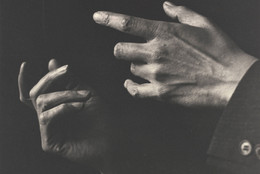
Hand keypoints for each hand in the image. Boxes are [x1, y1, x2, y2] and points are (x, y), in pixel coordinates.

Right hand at [18, 59, 111, 170]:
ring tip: (84, 97)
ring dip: (65, 94)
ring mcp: (49, 130)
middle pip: (35, 93)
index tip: (32, 64)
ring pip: (42, 102)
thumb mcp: (86, 93)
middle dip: (50, 78)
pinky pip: (47, 117)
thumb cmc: (102, 118)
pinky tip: (79, 108)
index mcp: (56, 107)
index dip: (30, 79)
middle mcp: (50, 118)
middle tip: (67, 70)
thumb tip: (51, 62)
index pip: (36, 92)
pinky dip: (64, 108)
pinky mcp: (50, 142)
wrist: (114, 141)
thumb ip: (68, 80)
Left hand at [93, 1, 256, 106]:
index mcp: (164, 33)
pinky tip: (131, 84)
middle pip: (119, 50)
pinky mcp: (160, 93)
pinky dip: (131, 87)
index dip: (109, 19)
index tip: (97, 17)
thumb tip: (166, 5)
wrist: (231, 79)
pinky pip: (134, 90)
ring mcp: (156, 74)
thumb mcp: (203, 23)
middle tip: (132, 51)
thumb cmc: (220, 50)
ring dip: (137, 67)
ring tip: (152, 68)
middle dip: (122, 50)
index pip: (128, 24)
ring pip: (131, 69)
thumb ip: (181, 12)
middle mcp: (155, 53)